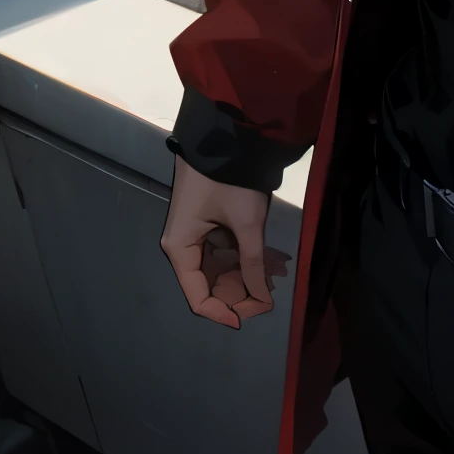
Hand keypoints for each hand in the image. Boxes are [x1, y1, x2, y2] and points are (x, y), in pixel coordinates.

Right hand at [161, 155, 276, 327]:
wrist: (225, 135)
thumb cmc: (229, 180)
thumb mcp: (246, 222)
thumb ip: (253, 263)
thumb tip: (262, 300)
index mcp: (180, 249)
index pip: (198, 297)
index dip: (223, 313)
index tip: (250, 318)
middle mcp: (183, 245)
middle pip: (209, 284)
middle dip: (240, 292)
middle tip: (270, 295)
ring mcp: (196, 233)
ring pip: (220, 268)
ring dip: (245, 275)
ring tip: (274, 277)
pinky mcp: (209, 222)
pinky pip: (225, 250)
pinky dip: (244, 258)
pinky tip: (267, 263)